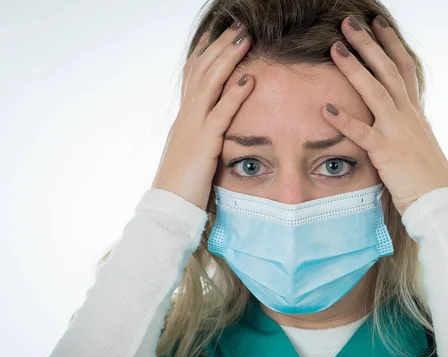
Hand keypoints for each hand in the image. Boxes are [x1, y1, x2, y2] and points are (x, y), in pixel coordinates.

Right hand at [151, 22, 254, 209]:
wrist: (167, 208)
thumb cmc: (181, 185)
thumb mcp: (190, 154)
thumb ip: (200, 136)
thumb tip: (211, 129)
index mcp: (183, 118)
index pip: (192, 75)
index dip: (204, 51)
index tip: (217, 33)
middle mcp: (185, 116)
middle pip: (201, 70)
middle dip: (220, 45)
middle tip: (237, 25)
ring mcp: (192, 128)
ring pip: (209, 84)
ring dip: (228, 58)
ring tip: (245, 38)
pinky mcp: (203, 144)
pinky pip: (220, 114)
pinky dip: (234, 95)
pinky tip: (248, 79)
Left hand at [322, 15, 447, 215]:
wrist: (439, 201)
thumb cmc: (427, 175)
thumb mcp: (419, 141)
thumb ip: (407, 124)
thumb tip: (400, 113)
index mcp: (414, 112)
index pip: (403, 69)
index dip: (390, 44)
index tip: (378, 24)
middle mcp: (407, 115)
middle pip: (388, 70)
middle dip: (369, 44)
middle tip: (350, 23)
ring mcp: (398, 131)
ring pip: (376, 91)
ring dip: (354, 68)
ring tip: (335, 48)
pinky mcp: (387, 152)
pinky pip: (362, 133)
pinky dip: (344, 120)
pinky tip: (325, 108)